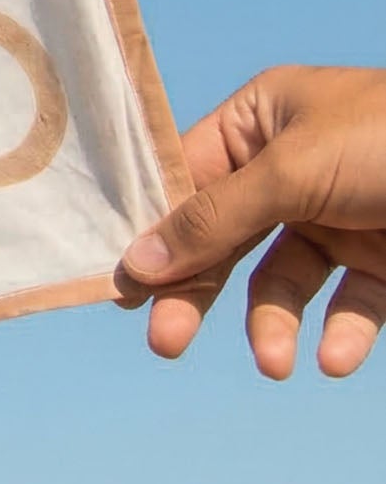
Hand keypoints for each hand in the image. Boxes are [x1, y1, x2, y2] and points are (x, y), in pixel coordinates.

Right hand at [115, 64, 385, 378]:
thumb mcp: (293, 171)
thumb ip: (216, 218)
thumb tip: (139, 261)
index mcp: (262, 120)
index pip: (187, 175)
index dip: (155, 228)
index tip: (123, 285)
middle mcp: (292, 168)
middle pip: (224, 237)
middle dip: (197, 290)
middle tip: (165, 342)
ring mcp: (338, 217)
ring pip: (281, 281)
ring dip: (271, 324)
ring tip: (275, 363)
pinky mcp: (381, 262)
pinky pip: (347, 306)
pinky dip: (340, 334)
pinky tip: (338, 355)